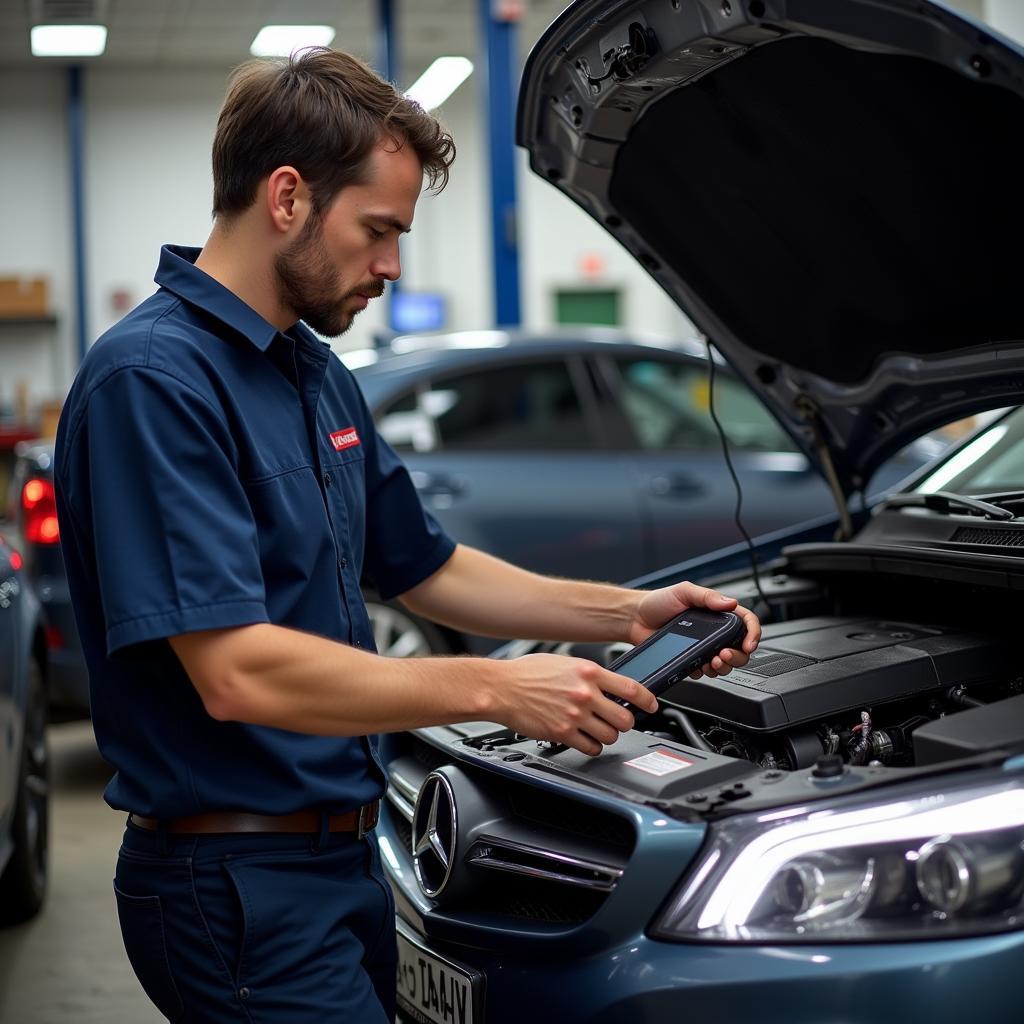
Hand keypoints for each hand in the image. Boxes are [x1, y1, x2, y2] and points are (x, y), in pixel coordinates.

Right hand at [495, 653, 658, 756]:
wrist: (502, 687)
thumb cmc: (528, 673)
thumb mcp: (565, 662)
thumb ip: (589, 675)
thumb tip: (608, 686)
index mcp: (589, 672)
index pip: (631, 688)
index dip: (647, 700)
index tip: (651, 705)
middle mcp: (585, 693)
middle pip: (625, 718)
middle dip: (624, 722)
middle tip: (617, 720)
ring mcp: (575, 714)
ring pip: (610, 735)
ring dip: (608, 735)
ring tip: (598, 730)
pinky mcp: (563, 732)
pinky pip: (590, 748)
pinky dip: (592, 747)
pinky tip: (585, 740)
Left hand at [629, 581, 759, 678]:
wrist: (635, 619)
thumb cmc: (658, 602)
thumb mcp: (684, 591)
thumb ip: (707, 596)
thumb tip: (729, 602)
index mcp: (717, 612)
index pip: (746, 622)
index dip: (753, 634)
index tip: (748, 644)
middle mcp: (714, 630)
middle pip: (741, 648)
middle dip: (738, 656)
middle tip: (725, 655)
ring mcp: (704, 646)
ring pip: (726, 663)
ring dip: (724, 666)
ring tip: (713, 662)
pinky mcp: (692, 659)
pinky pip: (706, 671)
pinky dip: (706, 672)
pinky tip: (699, 667)